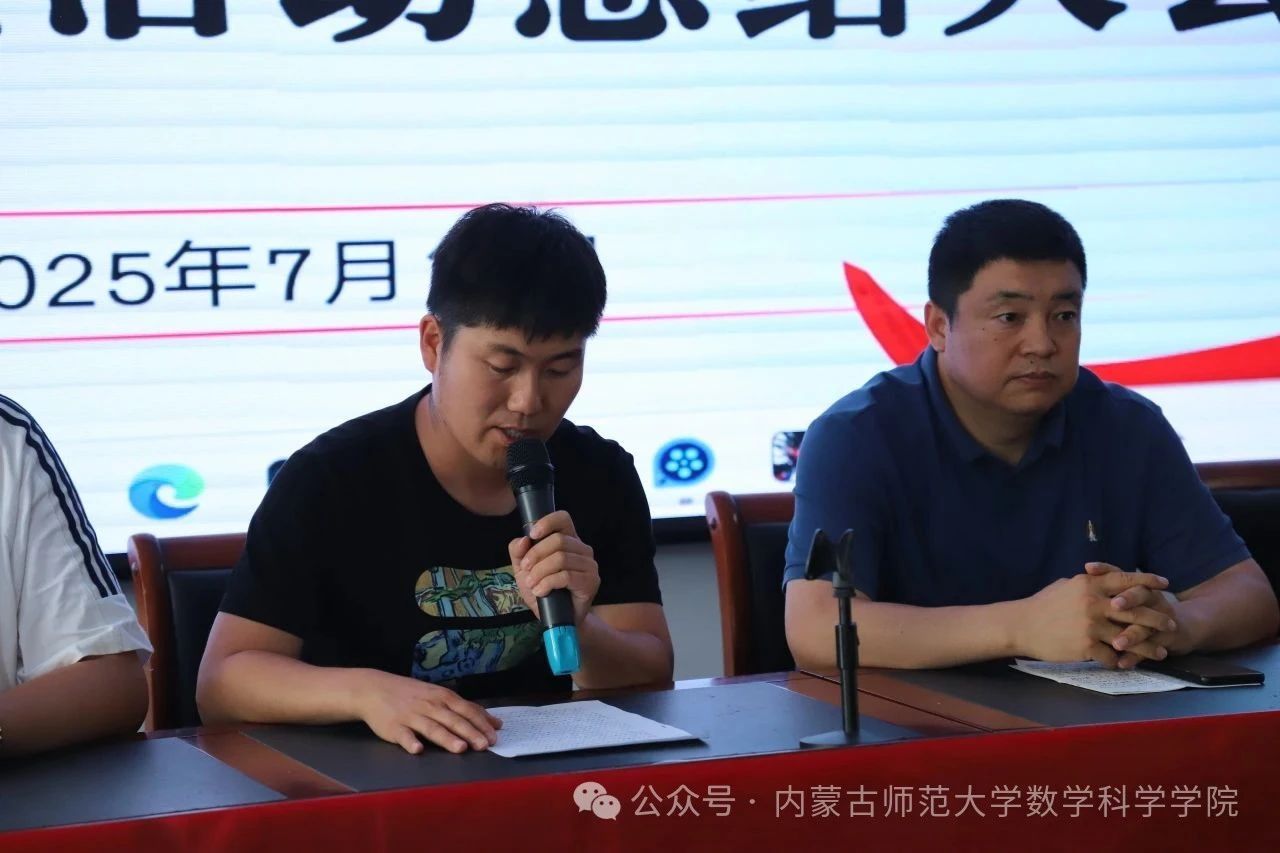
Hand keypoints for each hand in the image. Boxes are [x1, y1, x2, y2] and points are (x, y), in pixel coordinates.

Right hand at [352, 669, 500, 754]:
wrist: (375, 689)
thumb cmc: (412, 694)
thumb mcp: (438, 695)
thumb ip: (463, 708)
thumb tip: (492, 721)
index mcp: (443, 697)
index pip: (466, 710)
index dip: (481, 723)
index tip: (496, 735)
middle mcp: (430, 706)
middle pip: (453, 720)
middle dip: (470, 733)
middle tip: (485, 746)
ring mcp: (412, 716)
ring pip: (432, 728)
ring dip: (447, 738)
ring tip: (460, 748)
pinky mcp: (394, 727)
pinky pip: (404, 736)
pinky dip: (411, 742)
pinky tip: (418, 750)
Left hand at [508, 510, 599, 626]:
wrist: (556, 619)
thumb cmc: (542, 591)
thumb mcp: (523, 570)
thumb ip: (518, 552)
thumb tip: (523, 540)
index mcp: (568, 540)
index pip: (563, 518)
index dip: (547, 523)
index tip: (532, 535)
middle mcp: (582, 549)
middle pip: (558, 540)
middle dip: (535, 555)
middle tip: (525, 570)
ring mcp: (589, 565)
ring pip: (561, 558)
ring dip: (540, 572)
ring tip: (532, 585)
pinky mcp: (591, 582)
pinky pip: (566, 576)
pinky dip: (548, 583)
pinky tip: (541, 591)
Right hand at [1014, 568, 1175, 667]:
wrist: (1021, 626)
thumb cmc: (1043, 604)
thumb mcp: (1065, 586)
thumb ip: (1088, 583)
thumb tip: (1104, 578)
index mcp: (1089, 584)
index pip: (1125, 580)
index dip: (1147, 581)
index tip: (1164, 584)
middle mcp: (1094, 603)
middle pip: (1135, 610)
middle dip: (1157, 618)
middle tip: (1171, 624)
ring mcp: (1091, 625)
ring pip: (1129, 638)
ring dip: (1147, 646)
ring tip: (1159, 652)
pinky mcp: (1086, 646)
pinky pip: (1111, 656)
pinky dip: (1121, 661)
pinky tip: (1127, 665)